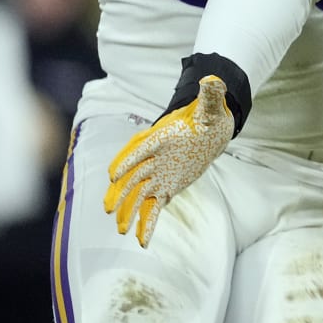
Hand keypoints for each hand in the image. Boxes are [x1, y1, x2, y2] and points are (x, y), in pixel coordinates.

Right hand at [105, 55, 251, 246]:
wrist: (208, 130)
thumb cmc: (207, 116)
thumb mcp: (211, 107)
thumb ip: (210, 95)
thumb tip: (212, 80)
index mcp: (159, 138)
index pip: (139, 150)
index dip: (127, 162)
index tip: (113, 175)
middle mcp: (153, 158)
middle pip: (131, 177)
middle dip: (120, 193)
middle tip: (110, 209)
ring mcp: (157, 175)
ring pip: (138, 196)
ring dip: (129, 213)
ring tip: (122, 231)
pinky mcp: (165, 188)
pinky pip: (153, 207)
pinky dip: (148, 223)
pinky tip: (143, 242)